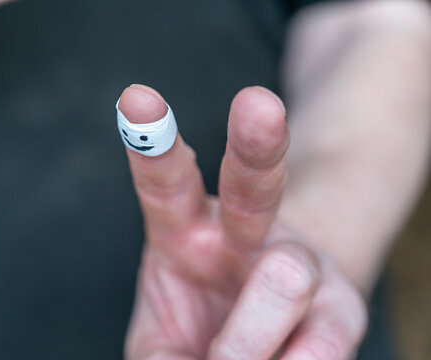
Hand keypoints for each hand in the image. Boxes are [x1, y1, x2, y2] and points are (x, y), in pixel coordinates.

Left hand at [120, 84, 366, 359]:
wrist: (274, 339)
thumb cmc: (201, 333)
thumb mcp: (162, 346)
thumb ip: (161, 358)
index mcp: (184, 232)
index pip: (166, 183)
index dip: (152, 145)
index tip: (138, 98)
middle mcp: (244, 235)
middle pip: (252, 185)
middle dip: (255, 145)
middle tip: (258, 104)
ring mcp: (298, 268)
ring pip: (287, 276)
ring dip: (247, 335)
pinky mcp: (343, 315)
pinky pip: (320, 347)